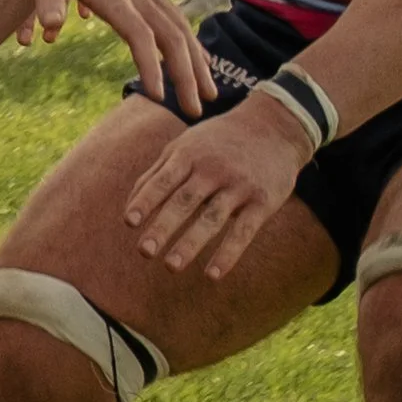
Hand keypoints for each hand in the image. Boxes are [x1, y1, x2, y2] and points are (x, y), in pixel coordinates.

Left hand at [22, 0, 212, 118]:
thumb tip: (49, 29)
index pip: (139, 35)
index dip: (151, 66)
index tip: (159, 97)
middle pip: (170, 35)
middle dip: (186, 74)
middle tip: (195, 111)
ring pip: (179, 24)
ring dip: (195, 60)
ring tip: (209, 93)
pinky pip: (173, 14)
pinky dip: (189, 39)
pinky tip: (199, 58)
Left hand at [122, 87, 304, 277]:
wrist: (273, 126)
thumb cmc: (219, 140)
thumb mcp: (187, 144)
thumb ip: (159, 172)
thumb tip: (129, 206)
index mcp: (189, 154)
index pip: (163, 181)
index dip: (145, 201)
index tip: (128, 222)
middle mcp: (212, 169)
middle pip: (184, 201)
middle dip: (162, 227)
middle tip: (144, 252)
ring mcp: (238, 185)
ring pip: (211, 218)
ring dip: (190, 244)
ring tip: (170, 266)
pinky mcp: (262, 202)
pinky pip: (243, 231)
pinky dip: (228, 253)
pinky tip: (212, 275)